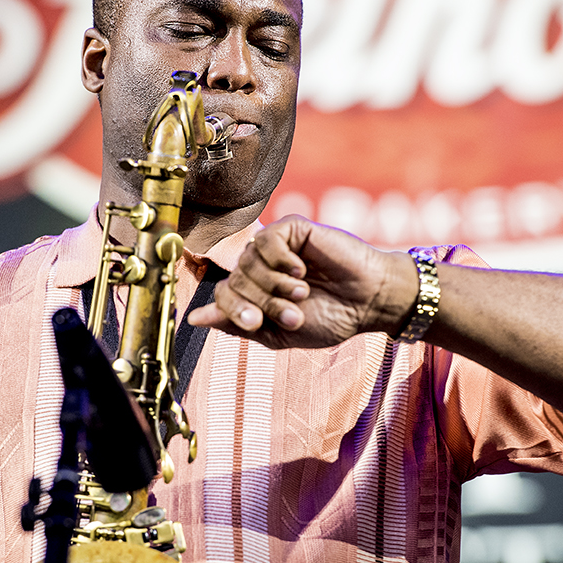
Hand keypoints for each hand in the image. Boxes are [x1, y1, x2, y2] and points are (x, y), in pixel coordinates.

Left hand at [187, 216, 417, 348]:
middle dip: (262, 302)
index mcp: (256, 292)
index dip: (233, 310)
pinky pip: (266, 239)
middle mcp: (261, 268)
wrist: (368, 303)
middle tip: (294, 314)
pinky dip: (281, 260)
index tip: (256, 321)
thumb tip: (194, 318)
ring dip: (275, 284)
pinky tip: (302, 269)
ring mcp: (275, 247)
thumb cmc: (329, 318)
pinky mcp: (292, 229)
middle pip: (235, 280)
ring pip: (248, 261)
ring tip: (303, 292)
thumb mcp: (278, 333)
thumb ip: (238, 324)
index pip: (223, 295)